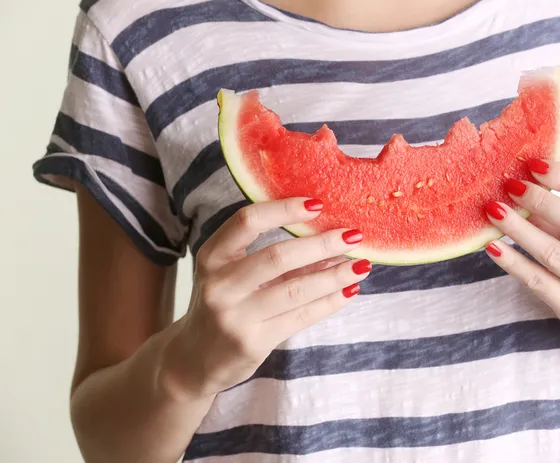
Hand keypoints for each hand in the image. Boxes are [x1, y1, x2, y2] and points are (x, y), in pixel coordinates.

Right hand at [161, 198, 370, 399]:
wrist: (194, 359)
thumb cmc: (221, 304)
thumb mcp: (231, 273)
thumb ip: (270, 257)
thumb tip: (327, 238)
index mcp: (212, 256)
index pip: (247, 221)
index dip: (283, 209)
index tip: (318, 204)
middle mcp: (219, 284)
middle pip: (278, 256)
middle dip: (321, 244)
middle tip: (353, 236)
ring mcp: (235, 316)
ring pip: (295, 290)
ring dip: (334, 276)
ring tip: (360, 265)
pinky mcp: (253, 342)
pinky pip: (301, 317)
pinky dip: (329, 302)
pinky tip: (348, 291)